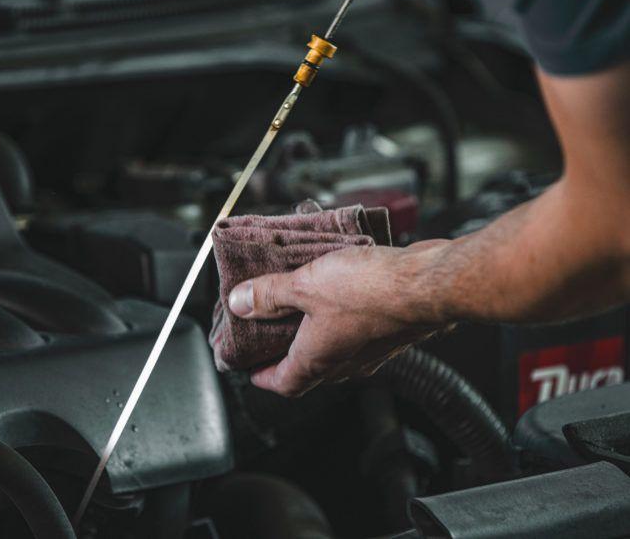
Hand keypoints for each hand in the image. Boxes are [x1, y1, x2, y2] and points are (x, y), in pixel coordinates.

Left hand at [227, 240, 450, 396]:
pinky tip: (338, 294)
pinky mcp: (389, 332)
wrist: (428, 284)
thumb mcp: (305, 285)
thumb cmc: (372, 290)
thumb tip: (240, 303)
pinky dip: (341, 321)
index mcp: (318, 359)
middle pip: (308, 371)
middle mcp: (346, 362)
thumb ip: (269, 294)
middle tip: (271, 338)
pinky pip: (357, 334)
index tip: (251, 371)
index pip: (284, 384)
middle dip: (286, 357)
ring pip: (335, 352)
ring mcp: (371, 349)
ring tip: (301, 310)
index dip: (263, 378)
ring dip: (315, 337)